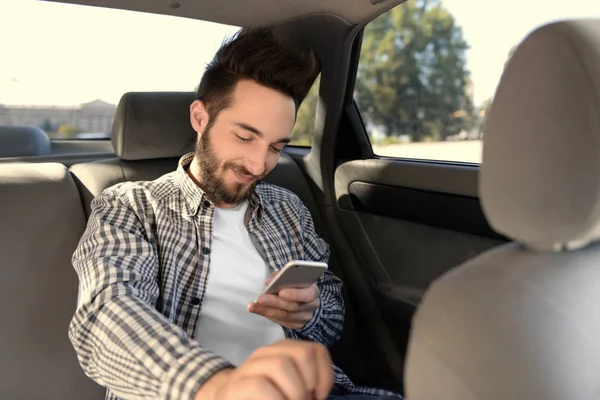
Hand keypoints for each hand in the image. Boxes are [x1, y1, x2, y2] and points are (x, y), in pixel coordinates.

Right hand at [194, 339, 332, 399]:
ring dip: (294, 392)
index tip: (319, 396)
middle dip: (310, 382)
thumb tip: (319, 396)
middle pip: (302, 353)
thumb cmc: (263, 397)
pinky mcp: (237, 385)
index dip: (325, 374)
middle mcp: (267, 353)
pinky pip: (261, 386)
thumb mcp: (287, 387)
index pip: (316, 350)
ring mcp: (250, 367)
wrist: (223, 398)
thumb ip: (304, 385)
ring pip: (281, 364)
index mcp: (283, 351)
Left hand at [248, 273, 319, 329]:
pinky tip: (258, 309)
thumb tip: (269, 282)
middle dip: (275, 302)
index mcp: (313, 291)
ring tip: (253, 305)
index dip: (295, 294)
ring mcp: (305, 317)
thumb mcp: (292, 277)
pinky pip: (281, 322)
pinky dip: (268, 315)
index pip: (308, 294)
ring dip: (267, 310)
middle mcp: (311, 306)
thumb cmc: (295, 285)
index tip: (281, 291)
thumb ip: (281, 276)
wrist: (305, 299)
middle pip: (293, 306)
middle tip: (260, 298)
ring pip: (285, 316)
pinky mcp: (297, 325)